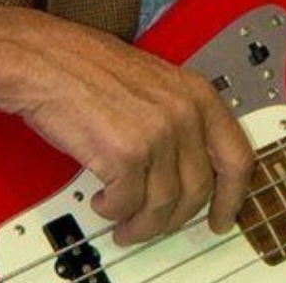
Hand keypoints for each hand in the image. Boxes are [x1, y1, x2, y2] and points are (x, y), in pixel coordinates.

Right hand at [0, 4, 256, 244]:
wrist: (48, 61)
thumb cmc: (91, 69)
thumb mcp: (157, 85)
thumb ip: (181, 120)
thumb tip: (192, 167)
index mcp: (198, 94)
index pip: (238, 157)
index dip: (233, 197)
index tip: (222, 217)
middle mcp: (185, 112)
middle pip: (199, 190)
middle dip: (173, 218)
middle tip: (152, 224)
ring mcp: (157, 133)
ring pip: (164, 206)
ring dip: (140, 223)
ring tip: (123, 218)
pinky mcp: (124, 153)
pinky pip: (127, 205)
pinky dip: (113, 211)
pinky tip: (103, 199)